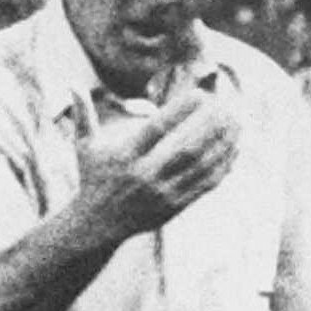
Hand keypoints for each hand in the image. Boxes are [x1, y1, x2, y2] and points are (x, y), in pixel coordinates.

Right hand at [75, 85, 241, 244]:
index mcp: (126, 157)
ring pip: (200, 166)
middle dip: (211, 126)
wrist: (95, 226)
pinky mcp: (174, 206)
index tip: (201, 94)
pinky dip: (223, 165)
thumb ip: (82, 114)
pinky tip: (235, 147)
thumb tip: (71, 84)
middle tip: (230, 104)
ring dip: (223, 142)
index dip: (180, 111)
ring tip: (240, 121)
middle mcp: (144, 176)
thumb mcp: (83, 147)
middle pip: (185, 148)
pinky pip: (205, 184)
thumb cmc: (92, 178)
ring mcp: (162, 193)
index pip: (156, 130)